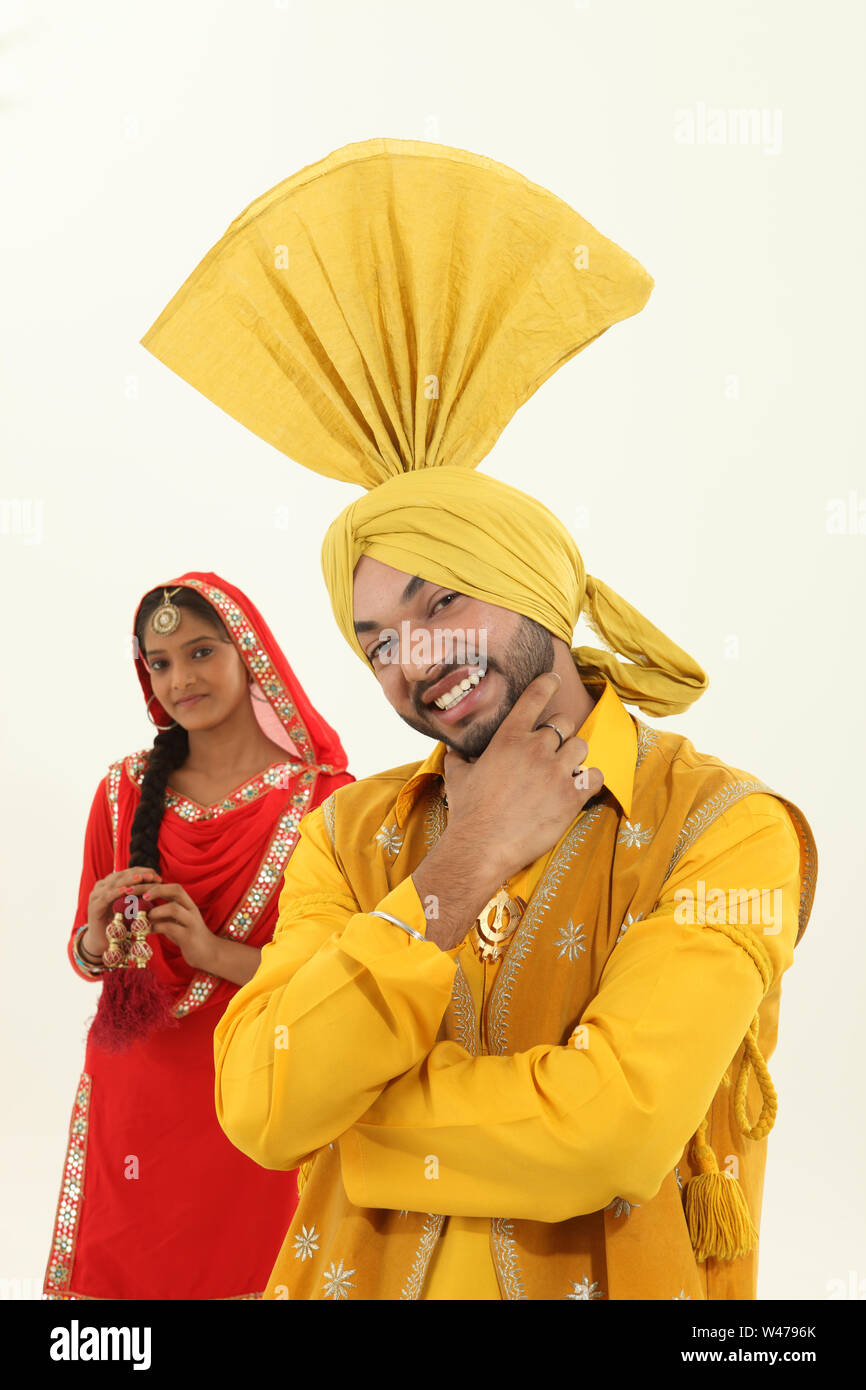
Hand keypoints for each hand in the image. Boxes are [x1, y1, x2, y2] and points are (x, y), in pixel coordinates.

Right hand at [84, 866, 162, 956]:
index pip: (128, 873)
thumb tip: (158, 885)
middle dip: (138, 874)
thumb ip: (140, 895)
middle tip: (153, 876)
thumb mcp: (132, 906)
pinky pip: (105, 897)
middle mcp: (102, 886)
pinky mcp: (94, 906)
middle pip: (122, 875)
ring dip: (128, 880)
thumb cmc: (120, 922)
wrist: (103, 941)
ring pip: (114, 883)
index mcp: (111, 884)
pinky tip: (125, 891)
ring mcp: (96, 895)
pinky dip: (115, 892)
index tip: (157, 876)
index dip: (143, 872)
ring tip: (141, 878)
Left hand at [142, 883, 216, 972]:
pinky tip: (148, 931)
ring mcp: (192, 922)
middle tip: (133, 893)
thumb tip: (138, 909)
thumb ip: (161, 913)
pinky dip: (156, 927)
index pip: (171, 886)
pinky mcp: (189, 937)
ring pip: (174, 908)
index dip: (153, 885)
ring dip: (155, 911)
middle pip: (175, 890)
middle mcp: (191, 909)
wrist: (208, 953)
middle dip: (153, 890)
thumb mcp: (174, 921)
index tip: (134, 887)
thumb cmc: (187, 936)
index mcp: (187, 903)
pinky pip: (171, 928)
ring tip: (144, 916)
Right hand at [442, 671, 603, 882]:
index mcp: (508, 737)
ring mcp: (556, 772)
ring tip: (566, 771)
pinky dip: (590, 781)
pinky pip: (595, 776)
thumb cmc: (467, 812)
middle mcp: (535, 749)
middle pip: (565, 723)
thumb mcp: (457, 776)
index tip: (555, 679)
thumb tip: (452, 748)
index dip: (548, 683)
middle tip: (554, 751)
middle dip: (562, 735)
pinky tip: (580, 789)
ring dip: (576, 757)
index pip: (535, 696)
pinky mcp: (571, 797)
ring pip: (582, 747)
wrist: (481, 847)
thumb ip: (458, 757)